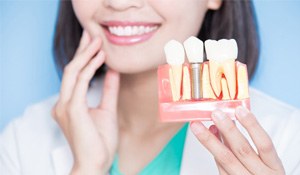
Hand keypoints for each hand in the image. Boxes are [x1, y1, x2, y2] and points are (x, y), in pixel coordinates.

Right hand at [52, 30, 119, 174]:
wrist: (96, 163)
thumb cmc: (100, 141)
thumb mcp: (107, 109)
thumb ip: (108, 90)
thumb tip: (113, 71)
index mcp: (69, 104)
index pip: (74, 75)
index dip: (83, 57)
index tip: (93, 43)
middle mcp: (63, 103)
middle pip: (71, 69)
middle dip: (82, 50)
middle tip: (92, 33)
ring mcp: (65, 105)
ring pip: (73, 71)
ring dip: (86, 54)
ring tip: (98, 41)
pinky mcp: (72, 109)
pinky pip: (80, 81)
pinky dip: (90, 67)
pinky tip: (101, 57)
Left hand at [191, 106, 284, 174]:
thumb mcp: (266, 163)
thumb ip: (247, 144)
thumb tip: (228, 122)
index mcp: (273, 167)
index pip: (264, 143)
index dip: (252, 125)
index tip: (240, 110)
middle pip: (242, 150)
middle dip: (227, 130)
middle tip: (215, 114)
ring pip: (225, 159)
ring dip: (210, 140)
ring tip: (199, 126)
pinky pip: (220, 167)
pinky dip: (213, 152)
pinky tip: (207, 139)